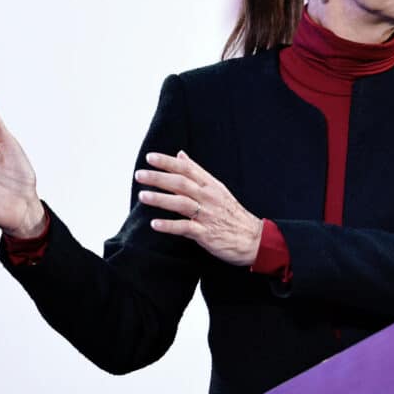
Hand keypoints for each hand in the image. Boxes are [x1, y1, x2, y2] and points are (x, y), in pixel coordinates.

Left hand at [135, 151, 262, 266]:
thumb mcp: (218, 188)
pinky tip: (155, 224)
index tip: (150, 158)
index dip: (168, 162)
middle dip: (159, 178)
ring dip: (160, 199)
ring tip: (142, 196)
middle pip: (181, 183)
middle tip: (140, 174)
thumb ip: (197, 172)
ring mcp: (208, 215)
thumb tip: (181, 155)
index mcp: (211, 185)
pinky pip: (185, 227)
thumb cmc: (232, 214)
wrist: (254, 239)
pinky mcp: (206, 234)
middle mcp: (209, 197)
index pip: (187, 169)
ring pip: (181, 203)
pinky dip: (169, 225)